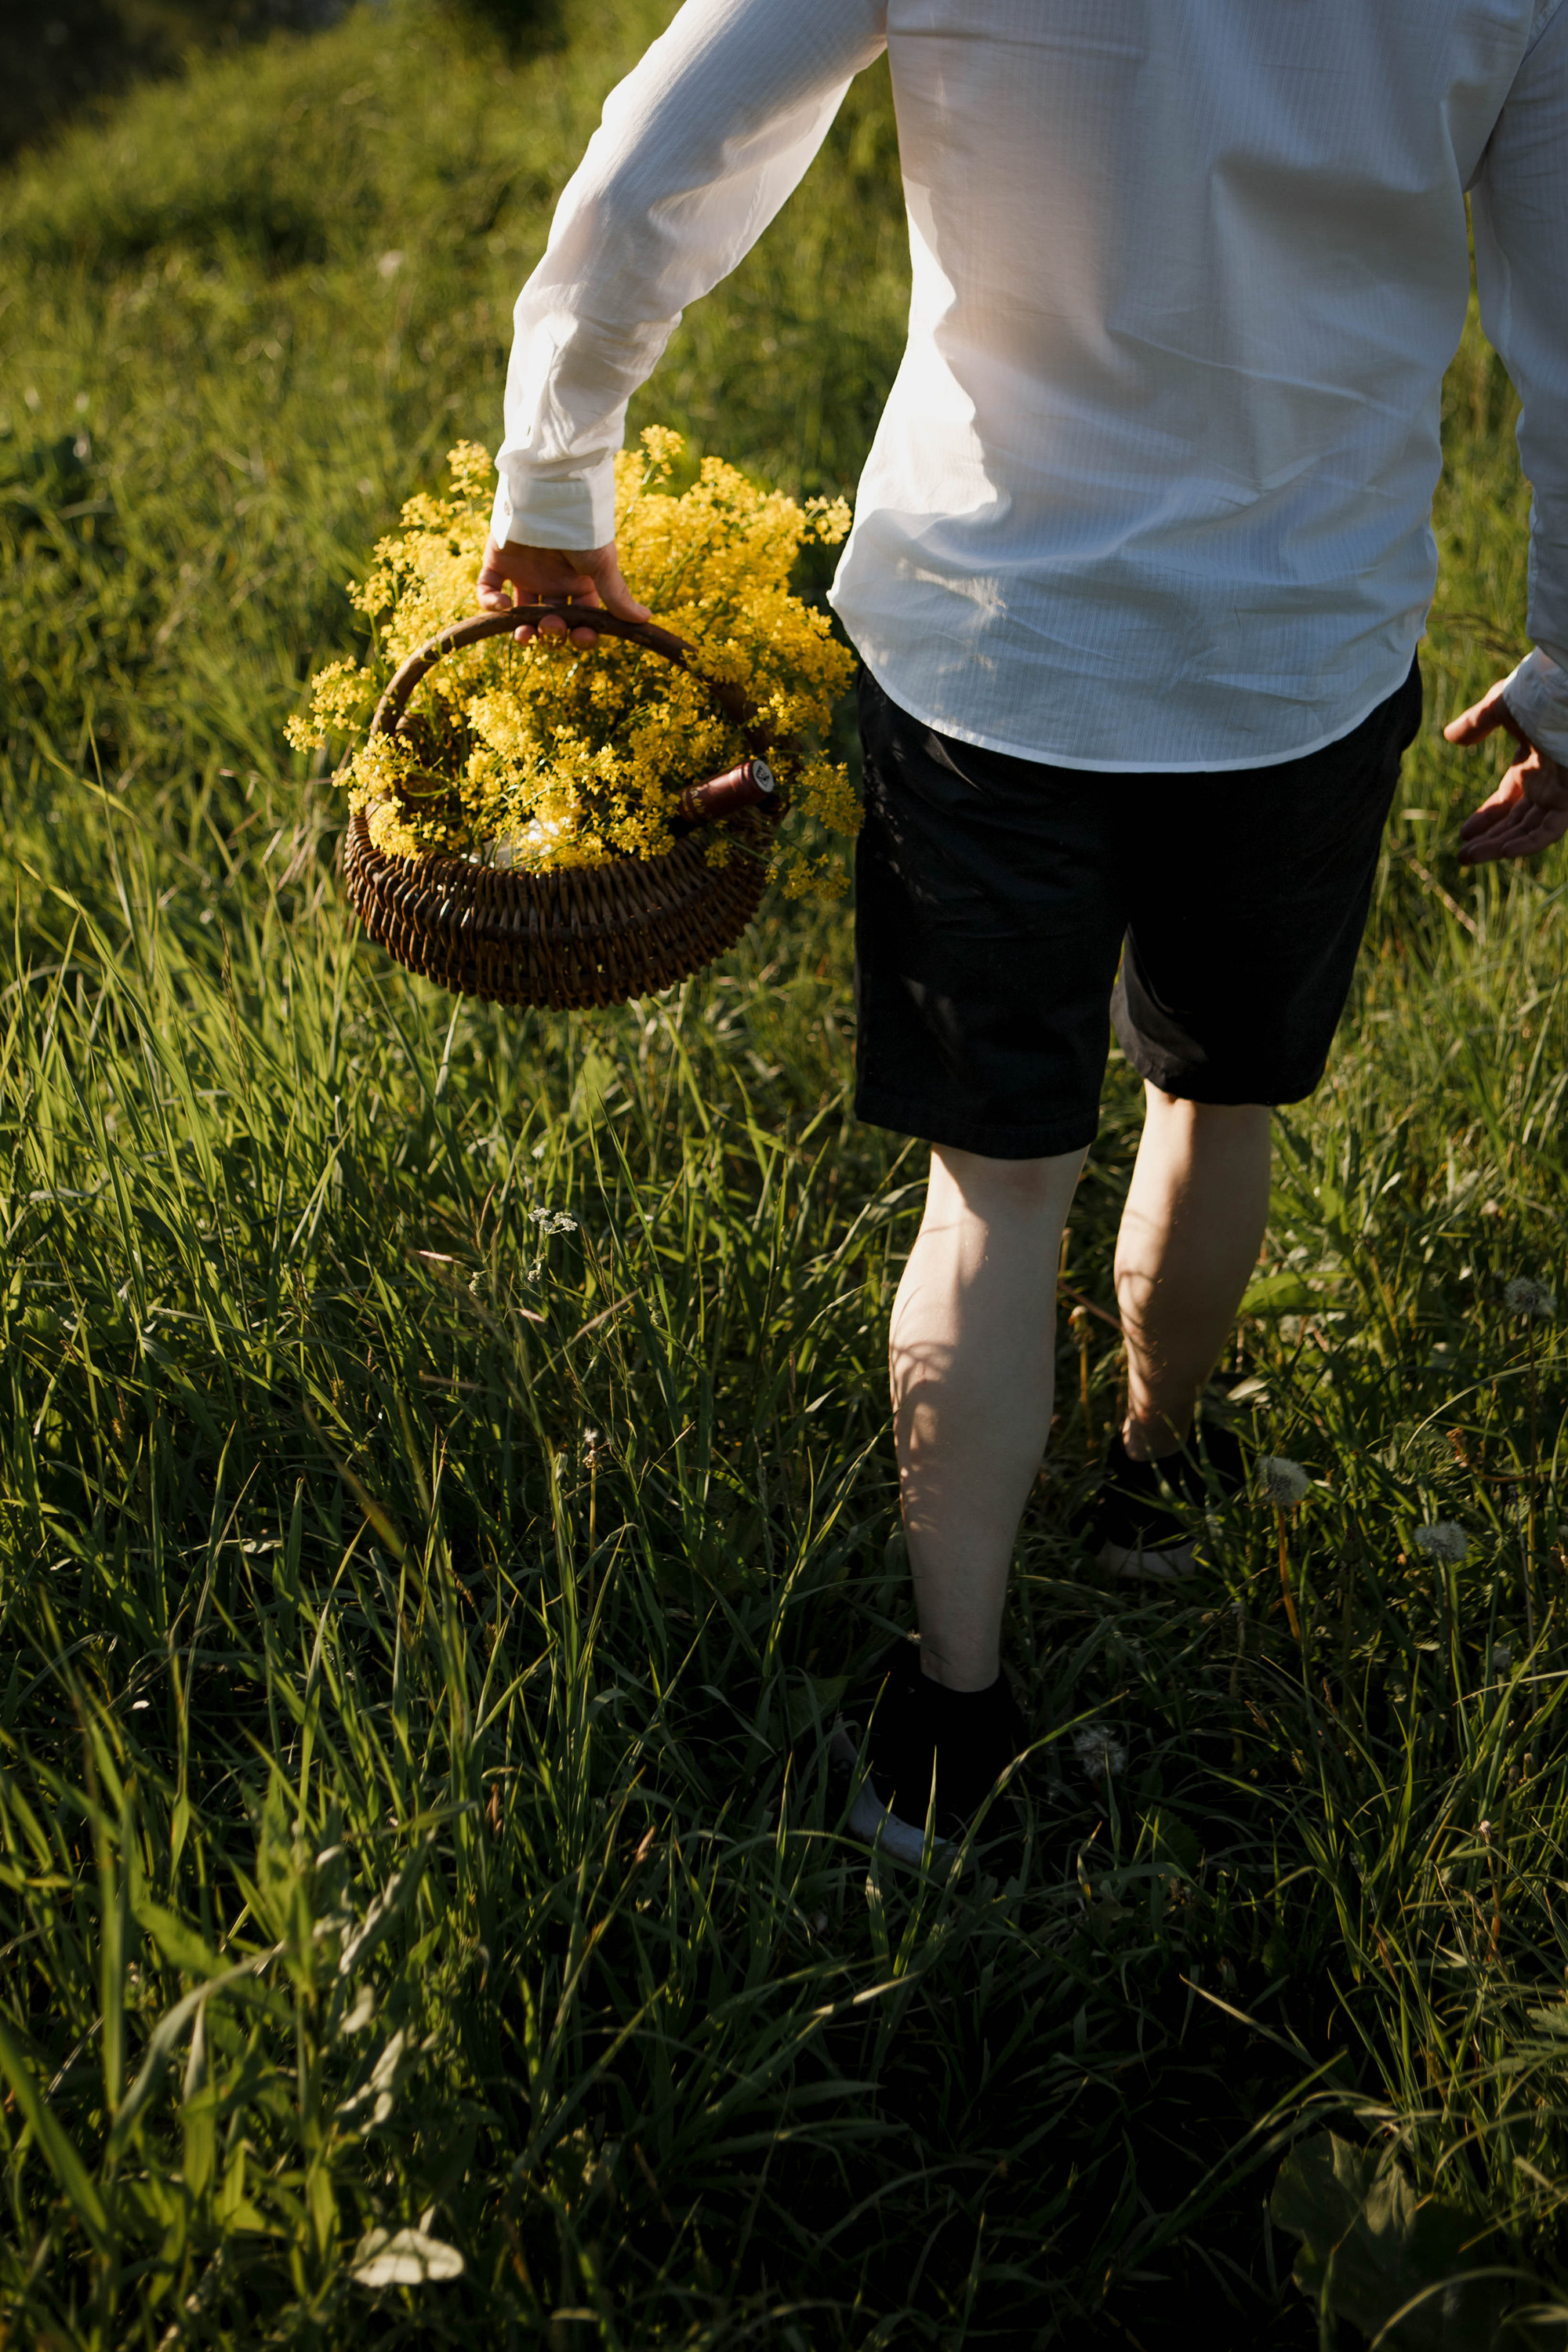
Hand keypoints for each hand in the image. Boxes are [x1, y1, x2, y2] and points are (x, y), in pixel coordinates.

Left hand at [475, 536, 649, 645]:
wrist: (553, 494)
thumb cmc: (582, 527)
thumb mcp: (602, 563)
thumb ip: (617, 595)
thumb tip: (645, 620)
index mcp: (578, 583)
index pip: (581, 620)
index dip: (581, 635)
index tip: (582, 637)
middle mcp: (552, 581)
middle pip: (551, 620)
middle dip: (553, 632)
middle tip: (552, 627)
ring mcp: (524, 573)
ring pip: (520, 613)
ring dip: (522, 630)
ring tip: (524, 634)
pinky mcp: (498, 561)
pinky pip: (488, 589)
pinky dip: (491, 602)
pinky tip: (503, 607)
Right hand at [1445, 678, 1567, 863]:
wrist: (1567, 690)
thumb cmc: (1539, 691)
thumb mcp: (1499, 707)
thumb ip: (1476, 724)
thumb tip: (1450, 735)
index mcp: (1532, 763)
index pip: (1508, 801)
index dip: (1486, 819)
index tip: (1464, 833)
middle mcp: (1546, 782)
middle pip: (1516, 821)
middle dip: (1489, 840)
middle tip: (1462, 857)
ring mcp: (1559, 791)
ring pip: (1529, 830)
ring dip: (1500, 846)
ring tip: (1468, 858)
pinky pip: (1550, 830)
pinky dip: (1529, 843)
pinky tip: (1503, 852)